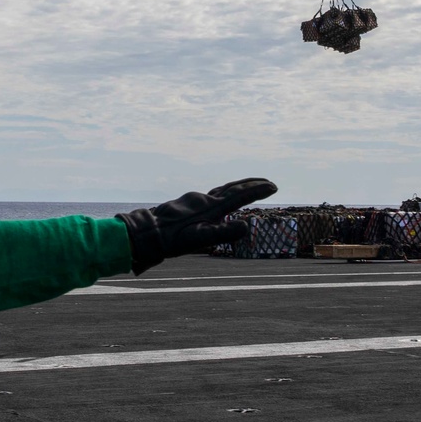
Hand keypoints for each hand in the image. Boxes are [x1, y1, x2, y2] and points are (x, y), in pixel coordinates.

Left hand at [116, 178, 277, 274]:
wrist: (146, 233)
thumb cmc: (172, 239)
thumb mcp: (200, 239)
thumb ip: (222, 233)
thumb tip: (246, 226)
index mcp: (211, 207)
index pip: (240, 196)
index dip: (258, 191)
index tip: (274, 186)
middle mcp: (204, 200)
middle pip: (232, 188)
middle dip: (251, 184)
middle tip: (267, 182)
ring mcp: (194, 201)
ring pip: (220, 190)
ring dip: (236, 188)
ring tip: (247, 187)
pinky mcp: (186, 205)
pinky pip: (209, 196)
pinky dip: (221, 195)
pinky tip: (217, 201)